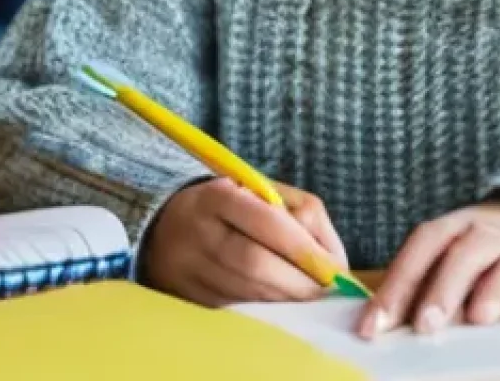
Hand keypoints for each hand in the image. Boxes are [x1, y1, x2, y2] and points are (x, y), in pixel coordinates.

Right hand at [141, 177, 347, 306]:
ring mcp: (191, 269)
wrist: (166, 225)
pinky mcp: (190, 298)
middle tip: (326, 292)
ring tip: (311, 300)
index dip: (303, 249)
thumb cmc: (233, 204)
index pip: (268, 222)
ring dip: (285, 299)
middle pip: (255, 263)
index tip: (333, 267)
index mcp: (220, 196)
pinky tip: (284, 305)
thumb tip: (333, 259)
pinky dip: (266, 309)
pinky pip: (234, 308)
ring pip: (246, 292)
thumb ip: (302, 214)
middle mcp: (201, 233)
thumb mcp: (264, 191)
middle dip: (297, 282)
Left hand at [356, 198, 499, 338]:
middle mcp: (489, 230)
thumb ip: (425, 282)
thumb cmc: (485, 251)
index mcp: (456, 226)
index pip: (423, 247)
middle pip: (465, 253)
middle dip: (444, 288)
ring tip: (479, 317)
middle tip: (426, 324)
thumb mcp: (455, 253)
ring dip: (494, 288)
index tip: (374, 326)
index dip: (397, 284)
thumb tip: (383, 323)